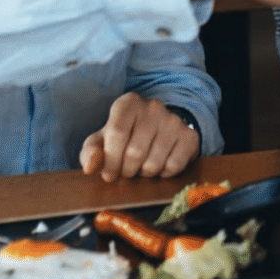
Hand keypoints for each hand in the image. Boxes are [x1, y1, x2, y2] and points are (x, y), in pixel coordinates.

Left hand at [79, 93, 198, 181]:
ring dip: (144, 173)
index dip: (111, 160)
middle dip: (127, 170)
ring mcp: (174, 120)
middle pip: (135, 152)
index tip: (109, 175)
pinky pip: (173, 166)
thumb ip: (90, 153)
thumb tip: (91, 167)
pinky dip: (163, 174)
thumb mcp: (101, 141)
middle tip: (127, 171)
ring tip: (142, 167)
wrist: (158, 131)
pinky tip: (159, 165)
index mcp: (128, 103)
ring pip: (154, 163)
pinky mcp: (189, 136)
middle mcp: (153, 107)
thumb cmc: (124, 138)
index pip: (117, 133)